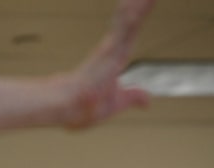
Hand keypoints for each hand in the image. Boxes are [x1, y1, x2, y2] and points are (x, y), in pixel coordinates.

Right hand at [59, 0, 154, 128]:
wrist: (67, 109)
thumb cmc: (83, 108)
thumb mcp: (116, 103)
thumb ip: (132, 96)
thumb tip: (146, 101)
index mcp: (114, 59)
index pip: (130, 32)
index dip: (138, 14)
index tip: (144, 0)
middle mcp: (113, 50)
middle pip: (130, 20)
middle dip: (138, 4)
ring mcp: (111, 48)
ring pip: (130, 19)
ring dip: (138, 4)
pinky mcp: (110, 49)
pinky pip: (128, 26)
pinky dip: (137, 12)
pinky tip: (142, 1)